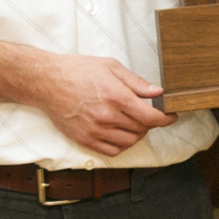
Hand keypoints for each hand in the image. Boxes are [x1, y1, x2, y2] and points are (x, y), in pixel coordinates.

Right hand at [22, 50, 174, 157]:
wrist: (47, 82)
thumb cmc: (77, 71)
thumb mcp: (110, 67)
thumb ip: (136, 82)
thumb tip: (157, 92)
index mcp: (116, 97)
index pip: (150, 117)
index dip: (165, 119)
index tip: (170, 116)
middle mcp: (107, 116)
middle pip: (142, 130)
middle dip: (150, 123)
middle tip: (148, 114)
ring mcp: (95, 130)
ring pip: (129, 142)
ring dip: (137, 135)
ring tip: (133, 123)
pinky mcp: (85, 139)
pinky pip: (112, 151)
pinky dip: (122, 145)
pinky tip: (120, 133)